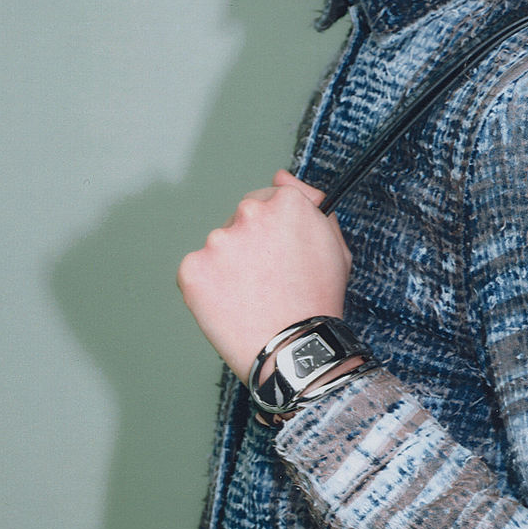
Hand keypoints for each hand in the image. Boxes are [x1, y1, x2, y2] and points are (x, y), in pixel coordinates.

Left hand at [177, 170, 352, 379]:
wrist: (295, 352)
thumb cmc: (318, 303)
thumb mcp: (335, 248)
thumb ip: (311, 204)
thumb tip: (281, 176)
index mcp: (286, 204)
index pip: (270, 199)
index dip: (276, 230)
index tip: (281, 254)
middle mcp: (248, 214)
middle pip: (242, 220)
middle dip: (252, 245)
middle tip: (270, 282)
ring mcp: (216, 242)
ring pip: (220, 248)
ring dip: (231, 267)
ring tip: (254, 299)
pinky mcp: (192, 269)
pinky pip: (198, 273)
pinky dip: (210, 289)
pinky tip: (234, 307)